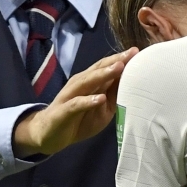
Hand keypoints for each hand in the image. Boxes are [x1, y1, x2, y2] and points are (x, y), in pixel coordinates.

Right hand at [14, 48, 138, 157]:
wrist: (48, 134)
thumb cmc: (78, 119)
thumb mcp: (101, 108)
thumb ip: (114, 95)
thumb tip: (134, 84)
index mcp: (89, 82)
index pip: (106, 67)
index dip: (122, 59)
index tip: (138, 52)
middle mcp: (79, 84)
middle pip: (98, 69)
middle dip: (115, 61)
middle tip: (132, 53)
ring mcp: (70, 96)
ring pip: (87, 82)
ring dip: (103, 74)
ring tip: (119, 68)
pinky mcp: (63, 111)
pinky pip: (76, 104)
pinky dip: (88, 101)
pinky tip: (100, 98)